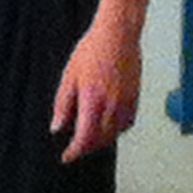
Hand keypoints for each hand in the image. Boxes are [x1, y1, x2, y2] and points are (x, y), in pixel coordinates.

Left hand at [50, 18, 141, 160]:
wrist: (118, 35)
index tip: (67, 156)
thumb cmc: (92, 50)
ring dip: (101, 141)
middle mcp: (112, 106)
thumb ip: (62, 105)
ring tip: (89, 137)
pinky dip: (115, 130)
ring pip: (114, 135)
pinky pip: (126, 124)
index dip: (74, 151)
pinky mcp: (135, 99)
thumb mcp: (69, 76)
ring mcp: (126, 103)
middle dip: (86, 148)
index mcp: (93, 101)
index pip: (84, 138)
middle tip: (75, 148)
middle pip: (100, 140)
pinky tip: (107, 124)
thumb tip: (57, 127)